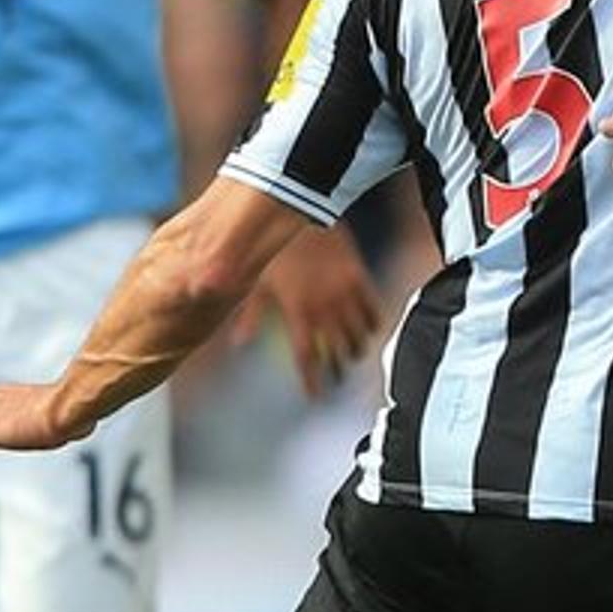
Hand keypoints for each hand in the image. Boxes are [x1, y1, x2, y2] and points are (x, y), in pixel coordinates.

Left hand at [253, 231, 382, 396]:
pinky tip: (370, 330)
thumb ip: (251, 316)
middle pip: (336, 352)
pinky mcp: (358, 278)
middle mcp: (324, 309)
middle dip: (337, 368)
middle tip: (336, 378)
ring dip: (355, 349)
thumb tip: (239, 343)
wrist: (302, 215)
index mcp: (298, 313)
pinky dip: (373, 323)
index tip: (316, 396)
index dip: (312, 380)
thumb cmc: (275, 249)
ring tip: (352, 356)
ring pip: (358, 335)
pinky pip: (372, 309)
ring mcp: (344, 295)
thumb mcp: (257, 283)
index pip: (307, 358)